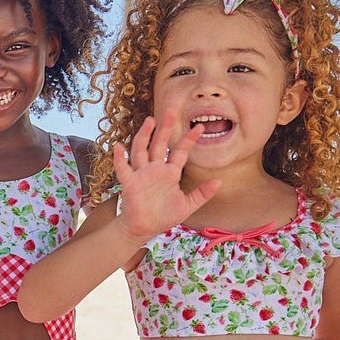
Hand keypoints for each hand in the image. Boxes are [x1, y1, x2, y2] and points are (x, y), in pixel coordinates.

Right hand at [113, 115, 220, 242]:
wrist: (144, 228)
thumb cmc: (163, 216)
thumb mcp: (187, 206)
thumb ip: (202, 194)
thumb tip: (219, 182)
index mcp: (169, 173)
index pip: (180, 152)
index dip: (189, 139)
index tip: (200, 127)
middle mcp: (155, 169)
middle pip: (159, 144)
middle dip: (165, 128)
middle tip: (171, 111)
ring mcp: (141, 174)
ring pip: (142, 150)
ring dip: (145, 135)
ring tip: (150, 121)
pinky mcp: (130, 183)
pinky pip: (123, 168)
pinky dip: (120, 158)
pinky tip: (119, 147)